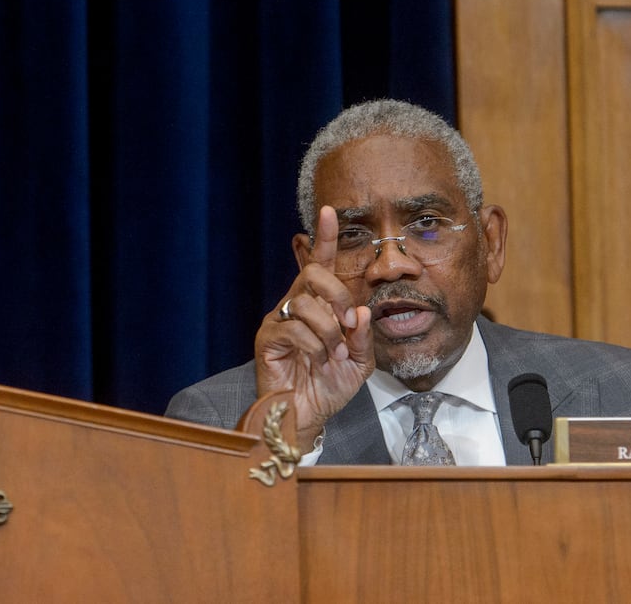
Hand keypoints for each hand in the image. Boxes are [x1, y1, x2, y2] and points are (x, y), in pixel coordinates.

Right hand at [254, 206, 373, 443]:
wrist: (306, 417)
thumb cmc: (329, 387)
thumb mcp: (360, 362)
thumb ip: (363, 337)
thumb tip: (360, 312)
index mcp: (318, 306)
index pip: (320, 264)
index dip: (325, 238)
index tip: (330, 211)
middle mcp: (295, 306)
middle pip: (314, 274)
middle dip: (339, 296)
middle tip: (348, 325)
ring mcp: (279, 320)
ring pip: (307, 303)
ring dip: (329, 332)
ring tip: (332, 355)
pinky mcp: (267, 338)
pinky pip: (295, 328)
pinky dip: (314, 347)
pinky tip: (316, 361)